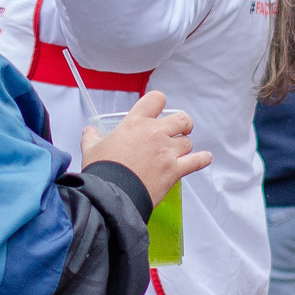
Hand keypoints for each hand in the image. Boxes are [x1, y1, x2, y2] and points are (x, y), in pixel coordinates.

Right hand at [80, 91, 212, 207]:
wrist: (111, 194)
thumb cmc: (103, 170)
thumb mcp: (92, 149)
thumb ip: (92, 137)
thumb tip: (89, 131)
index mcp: (135, 123)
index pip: (156, 100)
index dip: (159, 103)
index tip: (159, 111)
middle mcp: (155, 133)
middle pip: (181, 118)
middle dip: (182, 124)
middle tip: (178, 130)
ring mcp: (167, 151)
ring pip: (188, 141)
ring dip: (184, 146)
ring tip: (179, 151)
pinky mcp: (174, 170)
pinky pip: (196, 161)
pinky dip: (202, 159)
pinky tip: (206, 158)